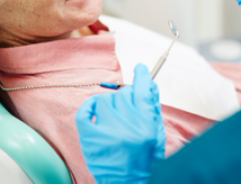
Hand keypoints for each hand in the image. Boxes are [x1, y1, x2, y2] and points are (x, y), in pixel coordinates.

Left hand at [75, 63, 164, 183]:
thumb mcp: (155, 133)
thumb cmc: (145, 158)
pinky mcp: (90, 139)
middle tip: (126, 109)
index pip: (143, 92)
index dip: (142, 77)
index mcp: (146, 127)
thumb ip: (152, 107)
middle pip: (123, 95)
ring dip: (109, 104)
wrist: (130, 183)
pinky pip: (85, 112)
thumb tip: (148, 83)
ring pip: (105, 100)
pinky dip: (89, 106)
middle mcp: (127, 129)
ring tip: (113, 117)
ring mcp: (106, 133)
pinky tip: (94, 108)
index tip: (140, 68)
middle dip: (126, 98)